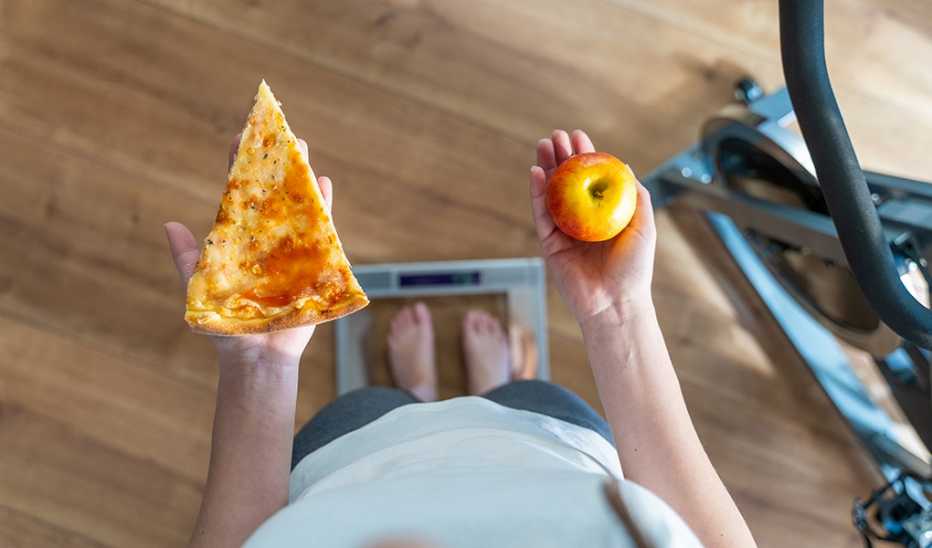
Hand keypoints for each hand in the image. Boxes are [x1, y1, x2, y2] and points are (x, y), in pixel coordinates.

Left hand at [164, 137, 331, 365]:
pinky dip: (323, 207)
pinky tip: (322, 183)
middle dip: (274, 160)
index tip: (239, 135)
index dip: (238, 163)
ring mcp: (290, 248)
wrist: (256, 356)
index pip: (238, 192)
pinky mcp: (312, 263)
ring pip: (296, 204)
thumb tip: (169, 224)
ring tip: (301, 147)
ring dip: (299, 175)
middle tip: (279, 130)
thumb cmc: (226, 325)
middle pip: (271, 190)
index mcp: (238, 238)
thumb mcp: (197, 286)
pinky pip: (321, 230)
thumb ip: (186, 257)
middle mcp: (265, 238)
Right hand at [529, 130, 656, 328]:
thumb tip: (622, 166)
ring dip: (546, 168)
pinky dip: (537, 193)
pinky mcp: (549, 245)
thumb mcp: (643, 225)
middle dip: (561, 157)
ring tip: (544, 145)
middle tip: (556, 135)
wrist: (615, 303)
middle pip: (567, 182)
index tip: (578, 136)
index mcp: (603, 215)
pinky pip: (541, 215)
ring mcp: (564, 232)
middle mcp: (582, 220)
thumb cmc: (634, 268)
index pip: (590, 179)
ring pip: (551, 194)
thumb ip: (635, 196)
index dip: (583, 157)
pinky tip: (537, 172)